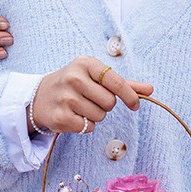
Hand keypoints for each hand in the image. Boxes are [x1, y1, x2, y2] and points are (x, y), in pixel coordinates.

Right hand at [30, 58, 151, 134]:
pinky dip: (85, 126)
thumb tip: (150, 89)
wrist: (40, 96)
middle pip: (110, 102)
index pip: (116, 81)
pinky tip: (73, 116)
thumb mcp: (95, 77)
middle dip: (105, 105)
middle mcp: (74, 78)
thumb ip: (123, 83)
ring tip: (80, 107)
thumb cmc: (75, 84)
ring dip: (95, 116)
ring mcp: (66, 98)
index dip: (129, 95)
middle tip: (91, 100)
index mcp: (85, 63)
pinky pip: (88, 127)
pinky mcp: (61, 117)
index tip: (135, 105)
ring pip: (100, 116)